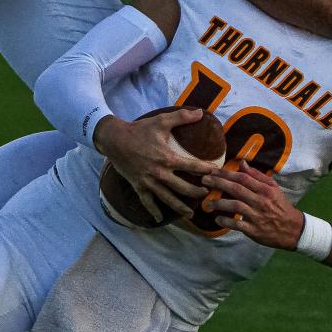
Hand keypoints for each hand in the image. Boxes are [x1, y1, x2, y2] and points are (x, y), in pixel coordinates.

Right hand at [93, 108, 215, 221]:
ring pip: (168, 199)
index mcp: (168, 158)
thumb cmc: (139, 130)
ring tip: (190, 214)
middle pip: (184, 188)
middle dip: (197, 193)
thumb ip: (182, 117)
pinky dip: (154, 211)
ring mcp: (149, 182)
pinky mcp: (138, 186)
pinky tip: (159, 219)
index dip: (206, 170)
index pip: (192, 167)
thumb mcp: (161, 121)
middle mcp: (160, 173)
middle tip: (206, 194)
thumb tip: (201, 112)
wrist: (115, 139)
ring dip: (180, 208)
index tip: (216, 173)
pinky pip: (147, 202)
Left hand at [201, 160, 303, 249]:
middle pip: (237, 189)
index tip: (213, 171)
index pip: (243, 178)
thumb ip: (257, 175)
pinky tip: (217, 219)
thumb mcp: (273, 188)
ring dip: (219, 203)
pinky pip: (237, 224)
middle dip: (219, 183)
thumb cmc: (280, 206)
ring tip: (207, 203)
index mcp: (265, 190)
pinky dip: (226, 221)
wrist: (293, 230)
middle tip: (204, 180)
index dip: (226, 173)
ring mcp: (257, 216)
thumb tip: (242, 163)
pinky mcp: (254, 230)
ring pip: (235, 206)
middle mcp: (260, 201)